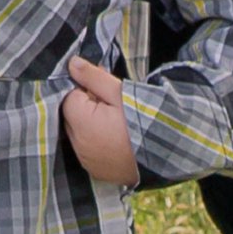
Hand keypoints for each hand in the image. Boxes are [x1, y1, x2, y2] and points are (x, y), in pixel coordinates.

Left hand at [63, 55, 139, 186]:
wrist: (163, 155)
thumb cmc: (142, 120)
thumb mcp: (118, 92)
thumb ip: (92, 76)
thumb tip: (71, 63)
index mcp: (80, 121)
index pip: (69, 95)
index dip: (86, 89)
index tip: (105, 90)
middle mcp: (77, 143)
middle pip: (71, 115)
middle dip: (86, 106)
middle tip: (113, 105)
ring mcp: (84, 159)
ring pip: (78, 133)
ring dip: (90, 125)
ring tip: (116, 123)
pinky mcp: (93, 170)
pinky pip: (86, 150)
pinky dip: (95, 142)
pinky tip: (114, 140)